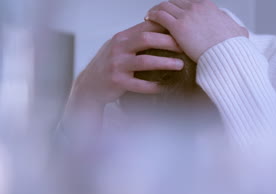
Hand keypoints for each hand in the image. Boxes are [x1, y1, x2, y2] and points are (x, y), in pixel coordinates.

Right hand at [70, 21, 184, 105]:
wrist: (90, 84)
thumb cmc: (110, 64)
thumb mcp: (121, 47)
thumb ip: (138, 38)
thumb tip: (165, 29)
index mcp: (123, 37)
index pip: (146, 26)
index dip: (166, 27)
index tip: (183, 31)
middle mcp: (118, 48)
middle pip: (147, 39)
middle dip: (169, 42)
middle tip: (186, 47)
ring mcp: (117, 65)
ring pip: (144, 61)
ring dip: (165, 63)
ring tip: (180, 65)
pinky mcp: (117, 82)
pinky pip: (140, 85)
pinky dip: (155, 86)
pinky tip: (166, 87)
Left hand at [145, 0, 248, 61]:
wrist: (227, 55)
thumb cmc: (233, 48)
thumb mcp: (238, 34)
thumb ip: (236, 29)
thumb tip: (241, 31)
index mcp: (208, 6)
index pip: (188, 2)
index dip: (179, 6)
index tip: (174, 12)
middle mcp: (196, 7)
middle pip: (175, 2)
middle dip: (165, 7)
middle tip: (157, 14)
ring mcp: (186, 15)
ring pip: (164, 6)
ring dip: (155, 10)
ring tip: (149, 16)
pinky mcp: (178, 26)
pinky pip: (159, 16)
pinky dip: (152, 16)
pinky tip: (147, 21)